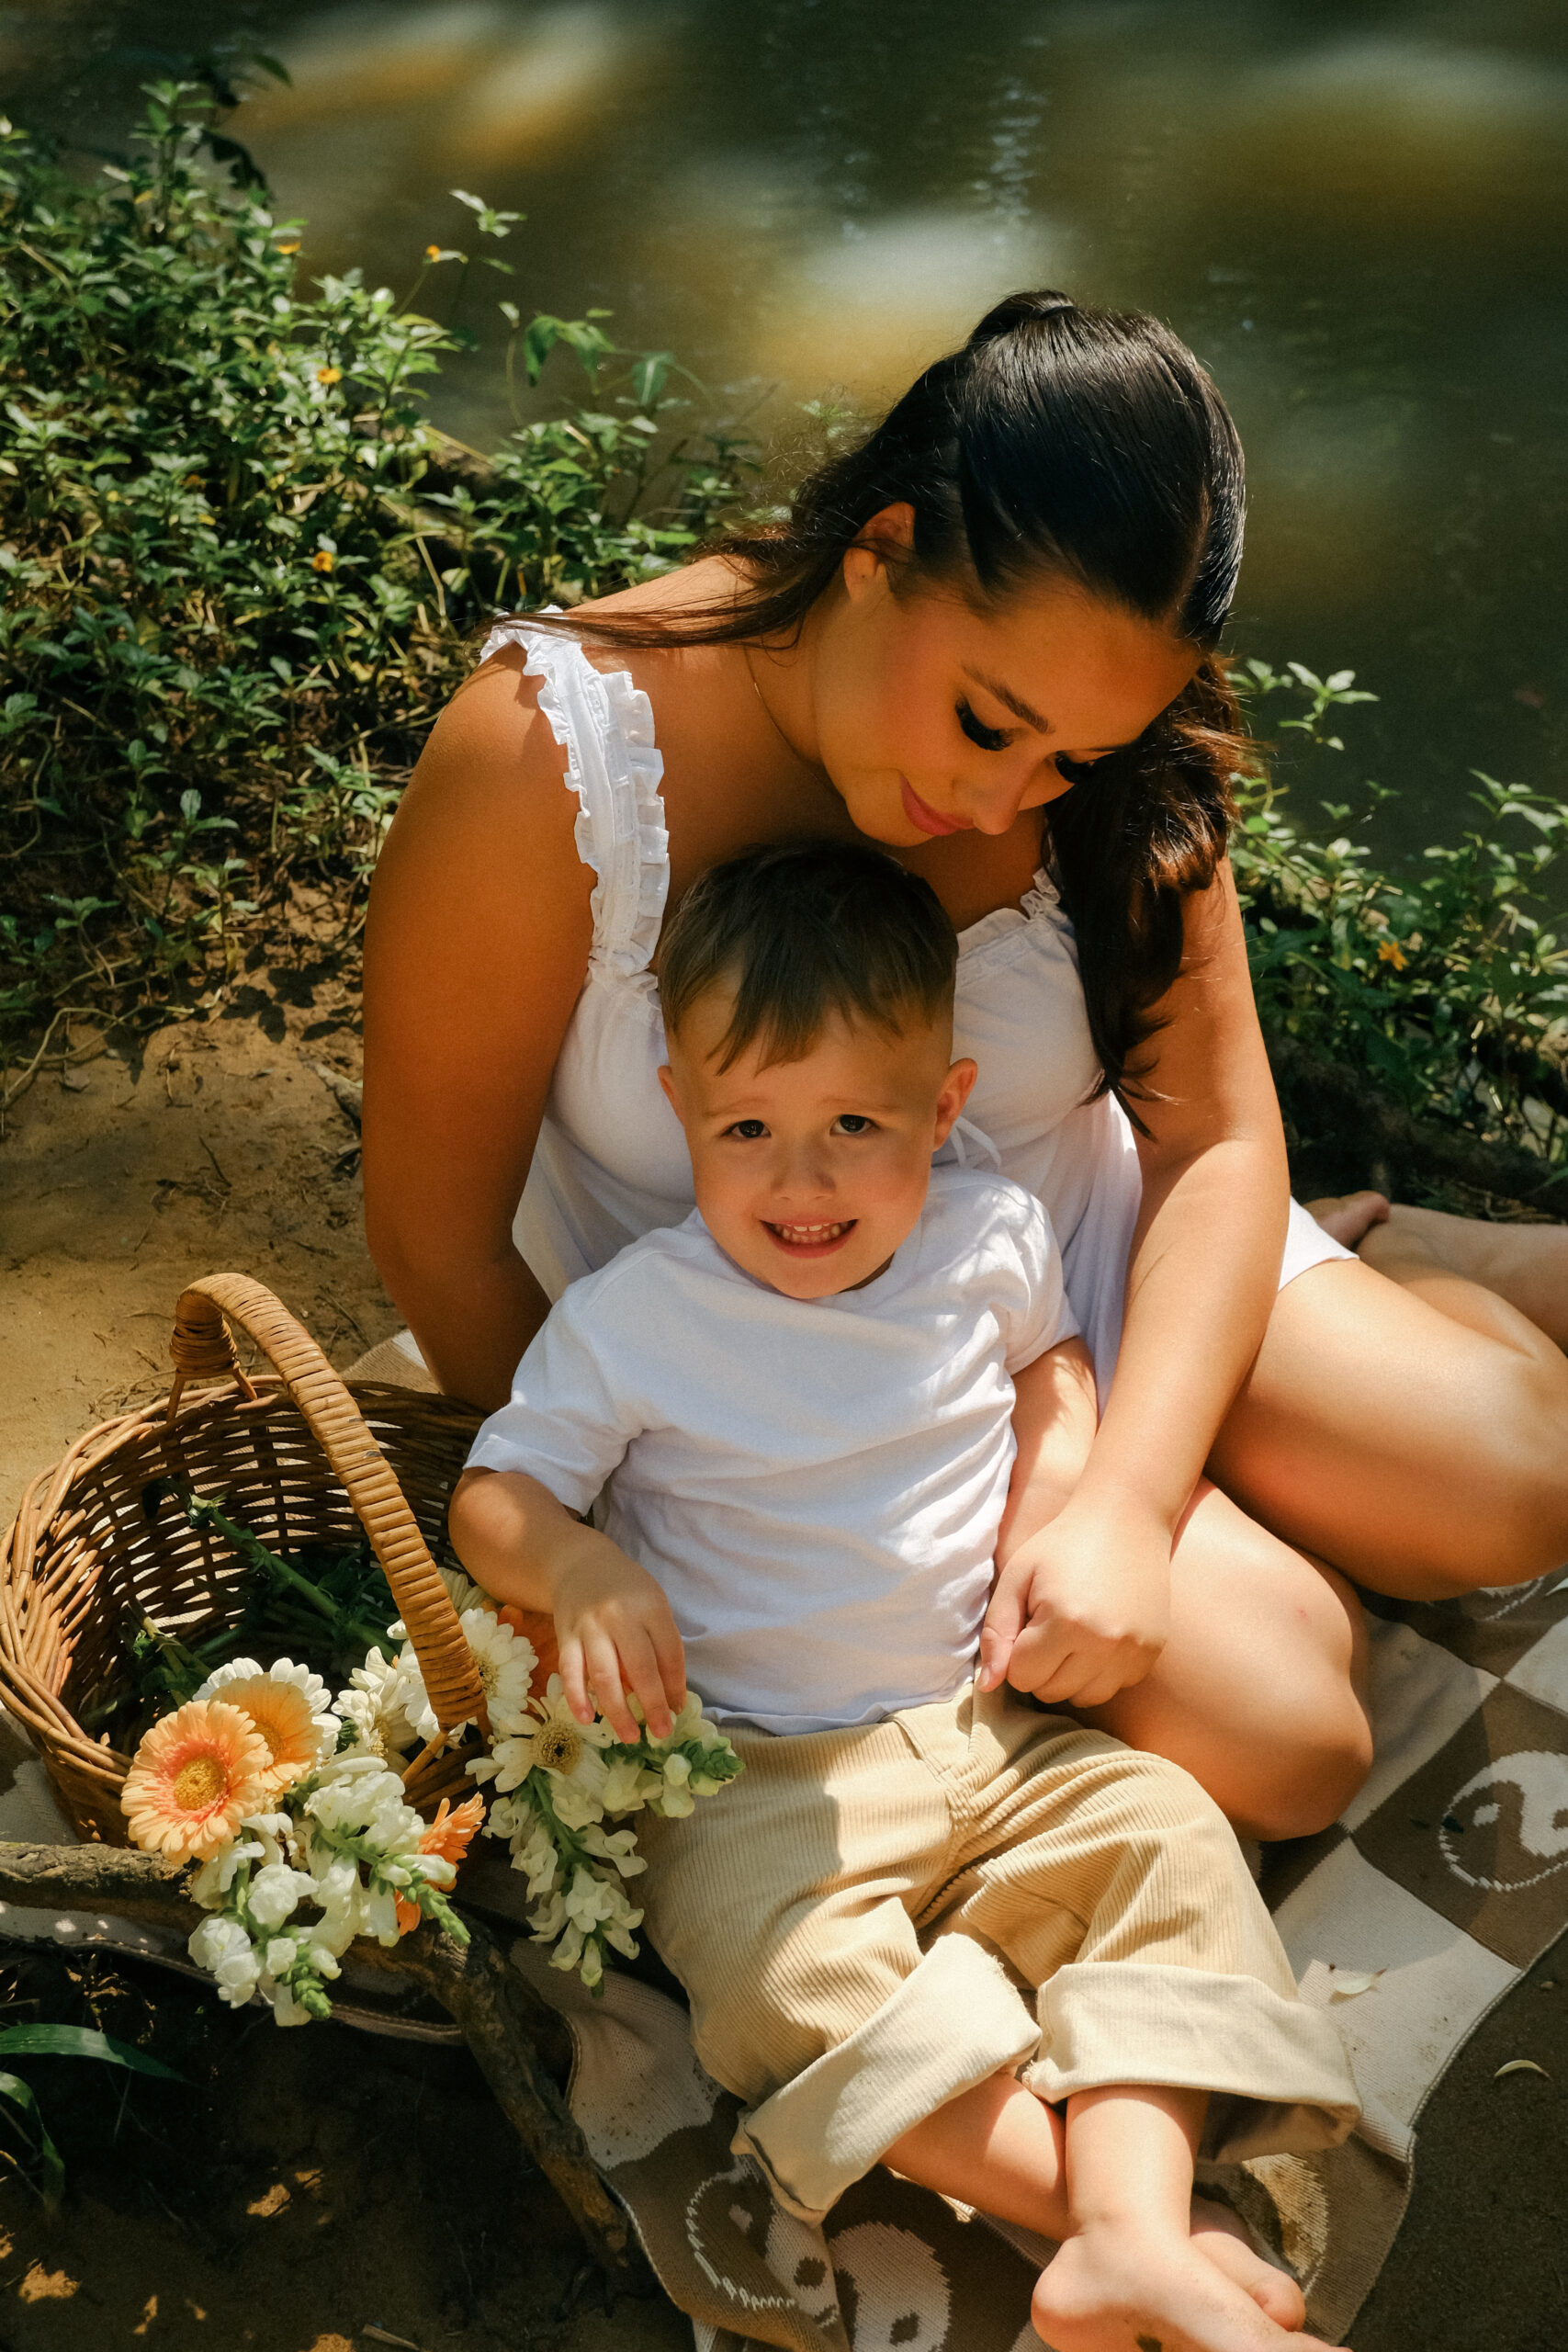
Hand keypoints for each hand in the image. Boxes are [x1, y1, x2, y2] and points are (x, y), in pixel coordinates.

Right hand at [550, 1529, 686, 1742]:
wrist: (581, 1565)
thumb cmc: (626, 1592)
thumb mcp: (652, 1606)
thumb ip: (660, 1646)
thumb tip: (667, 1698)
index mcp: (651, 1607)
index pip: (669, 1652)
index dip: (675, 1685)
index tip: (677, 1710)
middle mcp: (621, 1615)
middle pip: (641, 1667)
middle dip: (653, 1705)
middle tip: (661, 1733)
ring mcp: (590, 1626)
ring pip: (604, 1675)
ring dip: (618, 1711)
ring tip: (630, 1736)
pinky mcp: (565, 1635)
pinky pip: (570, 1671)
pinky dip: (577, 1697)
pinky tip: (586, 1719)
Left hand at [977, 1494, 1170, 1709]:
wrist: (1126, 1519)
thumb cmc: (1062, 1545)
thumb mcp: (1017, 1577)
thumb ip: (996, 1632)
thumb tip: (988, 1685)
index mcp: (1065, 1622)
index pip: (1022, 1676)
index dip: (1016, 1652)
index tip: (1027, 1623)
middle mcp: (1104, 1644)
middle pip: (1051, 1692)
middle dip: (1040, 1666)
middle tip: (1048, 1626)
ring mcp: (1133, 1651)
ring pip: (1084, 1697)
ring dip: (1069, 1676)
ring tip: (1070, 1636)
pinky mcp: (1151, 1652)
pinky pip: (1114, 1686)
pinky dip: (1100, 1672)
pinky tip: (1097, 1637)